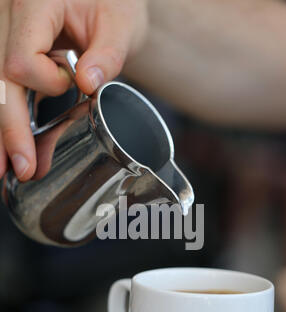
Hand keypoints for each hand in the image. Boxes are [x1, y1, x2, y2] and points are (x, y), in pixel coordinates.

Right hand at [0, 0, 147, 180]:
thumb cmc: (115, 1)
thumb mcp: (121, 22)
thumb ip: (107, 53)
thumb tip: (86, 84)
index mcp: (33, 3)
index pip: (20, 59)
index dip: (46, 84)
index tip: (74, 85)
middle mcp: (9, 14)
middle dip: (10, 129)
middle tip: (22, 168)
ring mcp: (6, 31)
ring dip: (3, 128)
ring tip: (5, 167)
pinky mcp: (12, 48)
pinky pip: (6, 86)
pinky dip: (10, 116)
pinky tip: (8, 144)